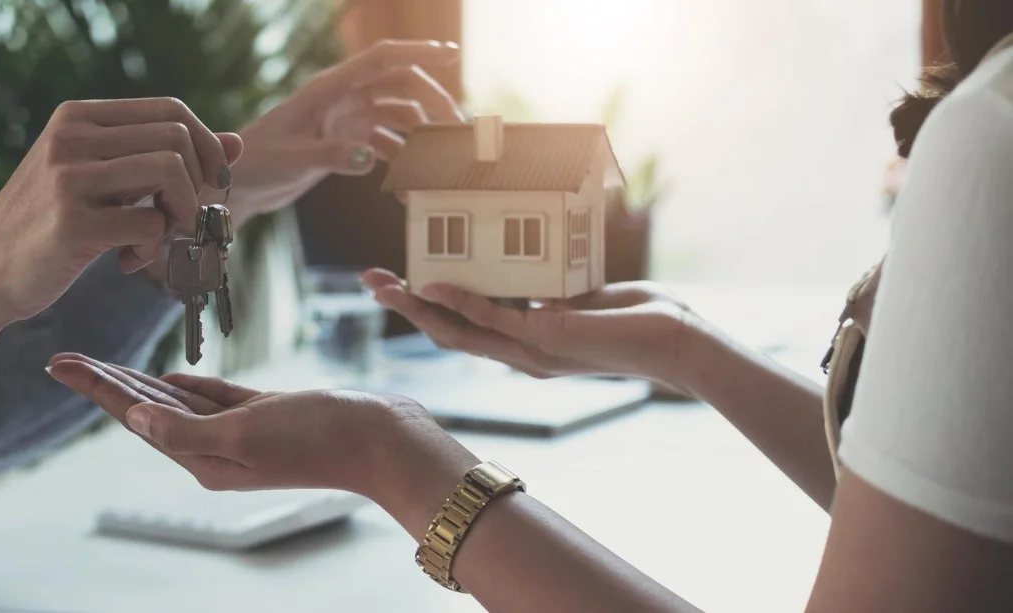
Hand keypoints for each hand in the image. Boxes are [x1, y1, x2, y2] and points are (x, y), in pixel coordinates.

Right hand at [0, 98, 243, 323]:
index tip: (208, 185)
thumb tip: (237, 143)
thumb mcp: (101, 181)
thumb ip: (160, 158)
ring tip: (159, 238)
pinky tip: (126, 261)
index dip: (206, 146)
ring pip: (171, 173)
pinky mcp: (72, 223)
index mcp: (78, 118)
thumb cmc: (48, 227)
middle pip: (178, 139)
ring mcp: (69, 177)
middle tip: (183, 220)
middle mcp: (71, 137)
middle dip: (197, 184)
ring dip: (182, 214)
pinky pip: (151, 225)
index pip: (170, 110)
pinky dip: (152, 249)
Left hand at [44, 353, 475, 502]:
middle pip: (146, 409)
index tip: (59, 364)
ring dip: (136, 382)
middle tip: (64, 359)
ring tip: (100, 365)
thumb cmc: (318, 437)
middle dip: (105, 384)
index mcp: (203, 457)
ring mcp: (239, 432)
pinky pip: (211, 398)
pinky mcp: (264, 413)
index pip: (137, 416)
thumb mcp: (245, 433)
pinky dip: (183, 385)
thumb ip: (186, 428)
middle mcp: (214, 448)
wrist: (382, 440)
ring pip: (174, 401)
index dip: (97, 388)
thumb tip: (135, 420)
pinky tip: (164, 376)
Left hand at [217, 40, 464, 225]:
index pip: (381, 59)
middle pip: (401, 88)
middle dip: (432, 104)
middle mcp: (342, 99)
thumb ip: (332, 156)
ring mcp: (347, 120)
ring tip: (441, 162)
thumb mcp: (294, 160)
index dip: (418, 52)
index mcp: (329, 89)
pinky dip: (401, 163)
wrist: (237, 184)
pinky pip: (385, 146)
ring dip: (421, 137)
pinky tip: (409, 188)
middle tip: (457, 132)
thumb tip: (370, 157)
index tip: (451, 54)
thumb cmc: (257, 163)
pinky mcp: (346, 143)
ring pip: (398, 117)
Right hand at [363, 269, 705, 388]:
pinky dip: (461, 302)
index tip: (397, 283)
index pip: (463, 328)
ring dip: (417, 308)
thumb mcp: (583, 293)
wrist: (681, 343)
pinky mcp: (549, 339)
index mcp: (526, 343)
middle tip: (369, 282)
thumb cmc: (641, 316)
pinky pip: (494, 319)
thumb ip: (551, 285)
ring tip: (385, 285)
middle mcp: (522, 354)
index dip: (425, 309)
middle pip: (447, 333)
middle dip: (404, 307)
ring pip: (459, 332)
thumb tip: (531, 256)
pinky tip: (435, 284)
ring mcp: (533, 351)